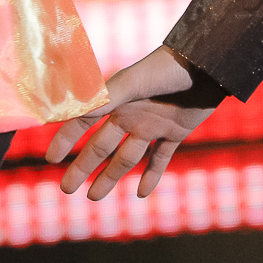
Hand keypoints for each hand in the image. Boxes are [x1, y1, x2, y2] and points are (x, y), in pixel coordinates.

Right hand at [48, 48, 222, 199]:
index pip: (84, 122)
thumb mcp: (134, 82)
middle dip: (84, 167)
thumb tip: (71, 113)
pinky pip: (160, 158)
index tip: (52, 159)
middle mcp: (132, 113)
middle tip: (66, 189)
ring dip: (110, 176)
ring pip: (126, 157)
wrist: (209, 64)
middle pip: (101, 146)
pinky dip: (151, 175)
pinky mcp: (176, 131)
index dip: (67, 139)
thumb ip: (104, 99)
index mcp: (117, 99)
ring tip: (95, 197)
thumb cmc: (168, 68)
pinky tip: (141, 193)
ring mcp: (153, 124)